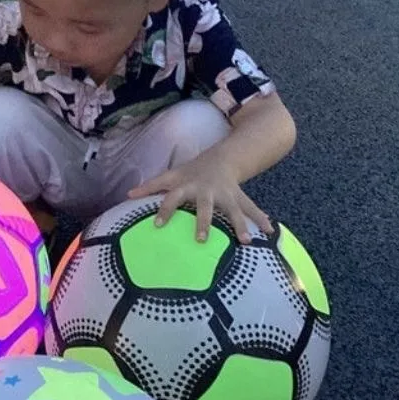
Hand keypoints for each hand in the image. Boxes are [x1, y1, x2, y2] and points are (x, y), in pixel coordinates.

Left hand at [128, 154, 272, 243]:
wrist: (222, 158)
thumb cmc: (192, 172)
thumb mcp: (172, 175)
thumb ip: (151, 186)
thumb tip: (128, 195)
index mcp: (189, 186)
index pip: (173, 197)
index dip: (165, 210)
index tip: (157, 225)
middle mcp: (207, 191)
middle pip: (205, 207)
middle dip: (204, 222)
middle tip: (201, 240)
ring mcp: (226, 194)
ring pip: (233, 210)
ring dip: (240, 225)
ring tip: (245, 242)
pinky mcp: (240, 197)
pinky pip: (252, 209)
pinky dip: (261, 219)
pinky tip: (270, 232)